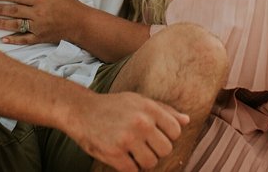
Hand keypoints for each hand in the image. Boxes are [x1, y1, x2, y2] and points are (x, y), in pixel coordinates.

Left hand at [0, 0, 85, 44]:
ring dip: (4, 24)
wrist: (80, 24)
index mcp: (41, 2)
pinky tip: (4, 39)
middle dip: (1, 9)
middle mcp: (38, 15)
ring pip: (17, 25)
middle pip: (16, 11)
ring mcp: (38, 27)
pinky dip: (14, 40)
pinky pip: (25, 40)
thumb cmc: (70, 6)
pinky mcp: (40, 38)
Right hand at [67, 91, 189, 171]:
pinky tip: (121, 155)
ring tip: (132, 151)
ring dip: (142, 161)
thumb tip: (186, 121)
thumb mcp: (139, 101)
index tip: (154, 135)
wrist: (81, 111)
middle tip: (142, 144)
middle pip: (165, 150)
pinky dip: (128, 167)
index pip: (175, 131)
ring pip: (151, 163)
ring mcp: (127, 138)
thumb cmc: (113, 106)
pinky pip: (133, 170)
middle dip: (155, 150)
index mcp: (149, 108)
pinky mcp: (114, 153)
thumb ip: (164, 111)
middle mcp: (141, 122)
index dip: (166, 136)